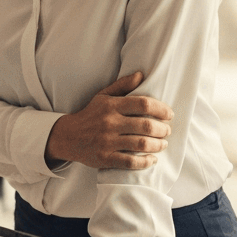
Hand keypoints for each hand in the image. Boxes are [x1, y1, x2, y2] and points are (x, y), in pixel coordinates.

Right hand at [45, 72, 172, 169]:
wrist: (67, 136)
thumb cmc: (90, 115)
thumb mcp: (102, 96)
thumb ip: (122, 85)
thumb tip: (141, 75)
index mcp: (110, 106)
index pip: (143, 104)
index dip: (161, 109)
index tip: (169, 114)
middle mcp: (109, 123)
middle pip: (146, 125)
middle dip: (163, 129)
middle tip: (167, 131)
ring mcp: (106, 141)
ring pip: (141, 144)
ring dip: (158, 145)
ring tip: (162, 144)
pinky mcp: (104, 158)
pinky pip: (131, 162)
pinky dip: (146, 161)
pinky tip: (152, 159)